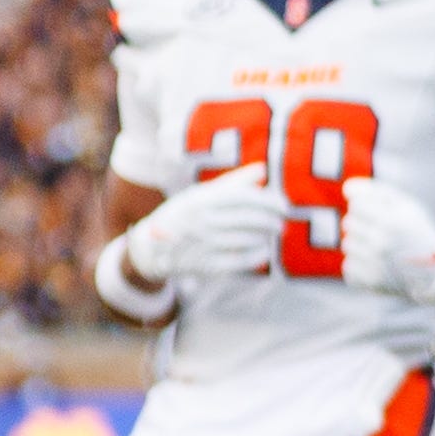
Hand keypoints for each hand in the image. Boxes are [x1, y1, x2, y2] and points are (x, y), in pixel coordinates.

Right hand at [118, 163, 284, 291]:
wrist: (151, 247)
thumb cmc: (184, 214)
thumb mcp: (202, 194)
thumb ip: (234, 182)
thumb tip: (263, 169)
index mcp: (202, 200)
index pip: (244, 197)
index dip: (268, 202)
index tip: (283, 206)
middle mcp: (203, 221)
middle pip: (249, 219)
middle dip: (271, 221)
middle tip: (281, 223)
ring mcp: (204, 245)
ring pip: (247, 240)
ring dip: (265, 237)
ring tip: (273, 234)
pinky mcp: (206, 266)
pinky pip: (240, 261)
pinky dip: (256, 257)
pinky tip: (264, 252)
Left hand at [339, 176, 434, 311]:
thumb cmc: (418, 232)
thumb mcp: (406, 206)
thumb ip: (376, 192)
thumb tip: (346, 188)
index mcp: (391, 221)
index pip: (356, 204)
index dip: (367, 207)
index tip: (380, 214)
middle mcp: (381, 243)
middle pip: (348, 223)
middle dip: (364, 225)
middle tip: (384, 232)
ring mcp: (375, 264)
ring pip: (347, 244)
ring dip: (361, 245)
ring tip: (382, 249)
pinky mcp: (371, 281)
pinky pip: (348, 266)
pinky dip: (360, 265)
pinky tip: (378, 264)